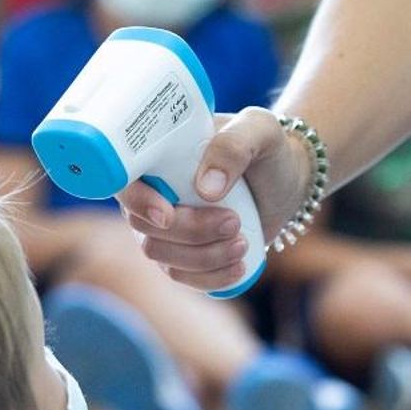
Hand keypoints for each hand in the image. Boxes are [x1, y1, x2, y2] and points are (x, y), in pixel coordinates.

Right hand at [116, 107, 310, 291]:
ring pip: (162, 257)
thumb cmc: (267, 149)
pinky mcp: (184, 254)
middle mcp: (153, 194)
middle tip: (233, 221)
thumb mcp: (259, 131)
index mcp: (158, 157)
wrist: (287, 183)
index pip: (123, 182)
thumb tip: (205, 188)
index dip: (137, 203)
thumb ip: (232, 147)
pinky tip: (240, 266)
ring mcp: (166, 229)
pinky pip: (181, 277)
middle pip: (144, 228)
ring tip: (243, 242)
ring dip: (204, 257)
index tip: (168, 214)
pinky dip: (210, 278)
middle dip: (189, 232)